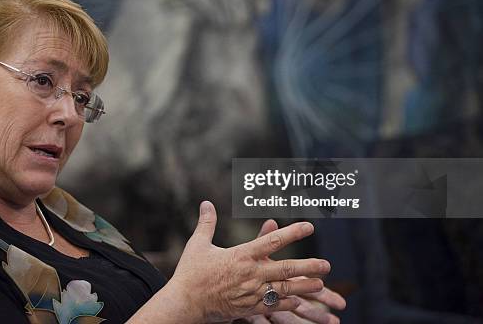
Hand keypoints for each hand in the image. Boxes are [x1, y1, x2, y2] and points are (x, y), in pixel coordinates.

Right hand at [167, 201, 331, 322]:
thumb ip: (207, 223)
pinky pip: (272, 306)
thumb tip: (206, 203)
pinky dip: (287, 303)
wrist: (184, 302)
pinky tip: (299, 301)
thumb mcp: (198, 244)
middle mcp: (250, 274)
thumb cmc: (190, 272)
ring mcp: (251, 293)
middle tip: (327, 264)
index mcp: (241, 255)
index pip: (272, 241)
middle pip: (285, 268)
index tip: (309, 226)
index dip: (293, 233)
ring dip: (304, 286)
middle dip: (308, 266)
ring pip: (284, 289)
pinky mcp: (247, 308)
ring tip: (321, 284)